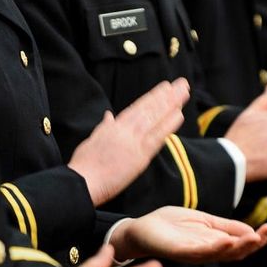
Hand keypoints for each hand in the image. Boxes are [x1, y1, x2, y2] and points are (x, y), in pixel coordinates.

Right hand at [68, 79, 187, 205]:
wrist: (82, 182)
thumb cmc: (84, 166)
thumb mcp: (92, 140)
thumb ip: (104, 127)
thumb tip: (109, 115)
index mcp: (114, 127)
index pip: (137, 108)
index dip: (152, 96)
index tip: (165, 87)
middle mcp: (125, 130)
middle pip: (149, 109)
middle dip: (167, 95)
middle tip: (182, 84)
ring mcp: (133, 142)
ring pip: (154, 118)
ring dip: (171, 104)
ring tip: (184, 92)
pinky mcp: (139, 157)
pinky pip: (156, 138)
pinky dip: (168, 125)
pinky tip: (179, 115)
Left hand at [108, 206, 266, 262]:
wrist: (143, 228)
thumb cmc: (173, 226)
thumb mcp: (205, 222)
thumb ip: (227, 227)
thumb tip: (253, 231)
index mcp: (214, 244)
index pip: (241, 244)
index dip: (259, 239)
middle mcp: (207, 252)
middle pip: (235, 252)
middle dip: (254, 243)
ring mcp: (192, 253)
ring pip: (219, 254)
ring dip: (237, 247)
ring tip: (252, 239)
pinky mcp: (177, 252)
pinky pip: (197, 252)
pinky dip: (212, 248)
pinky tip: (224, 242)